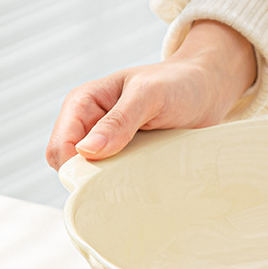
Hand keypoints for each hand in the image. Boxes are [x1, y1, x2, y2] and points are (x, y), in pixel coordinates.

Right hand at [45, 20, 256, 169]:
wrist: (206, 90)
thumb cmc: (178, 84)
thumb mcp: (149, 96)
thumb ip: (119, 120)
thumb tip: (87, 150)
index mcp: (83, 103)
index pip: (61, 147)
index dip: (76, 166)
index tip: (106, 176)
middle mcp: (91, 125)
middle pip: (70, 167)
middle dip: (91, 178)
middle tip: (127, 178)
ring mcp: (109, 144)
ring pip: (92, 178)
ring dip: (110, 184)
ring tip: (140, 176)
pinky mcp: (128, 158)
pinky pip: (115, 180)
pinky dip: (126, 185)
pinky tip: (145, 181)